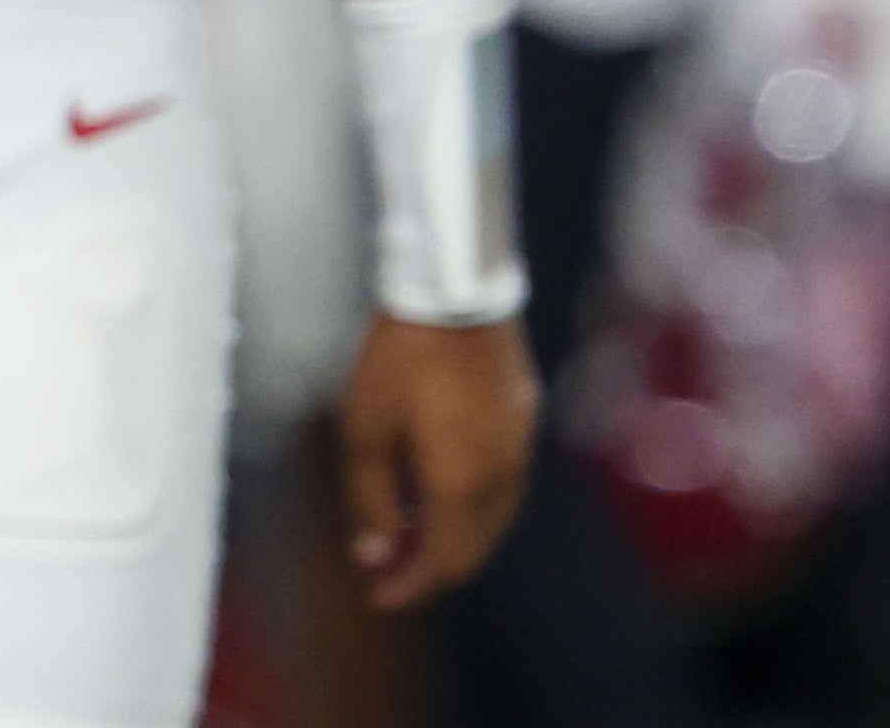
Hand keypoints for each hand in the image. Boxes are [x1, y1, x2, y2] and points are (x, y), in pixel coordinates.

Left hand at [338, 310, 537, 606]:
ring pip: (492, 520)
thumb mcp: (366, 426)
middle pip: (472, 548)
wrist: (454, 292)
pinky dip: (471, 507)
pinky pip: (502, 488)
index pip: (442, 561)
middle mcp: (502, 477)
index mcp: (462, 485)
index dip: (409, 586)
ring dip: (453, 538)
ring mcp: (519, 449)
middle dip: (430, 568)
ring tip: (408, 536)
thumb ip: (369, 496)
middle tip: (389, 572)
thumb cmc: (401, 355)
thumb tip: (372, 551)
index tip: (378, 597)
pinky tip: (440, 494)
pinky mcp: (524, 421)